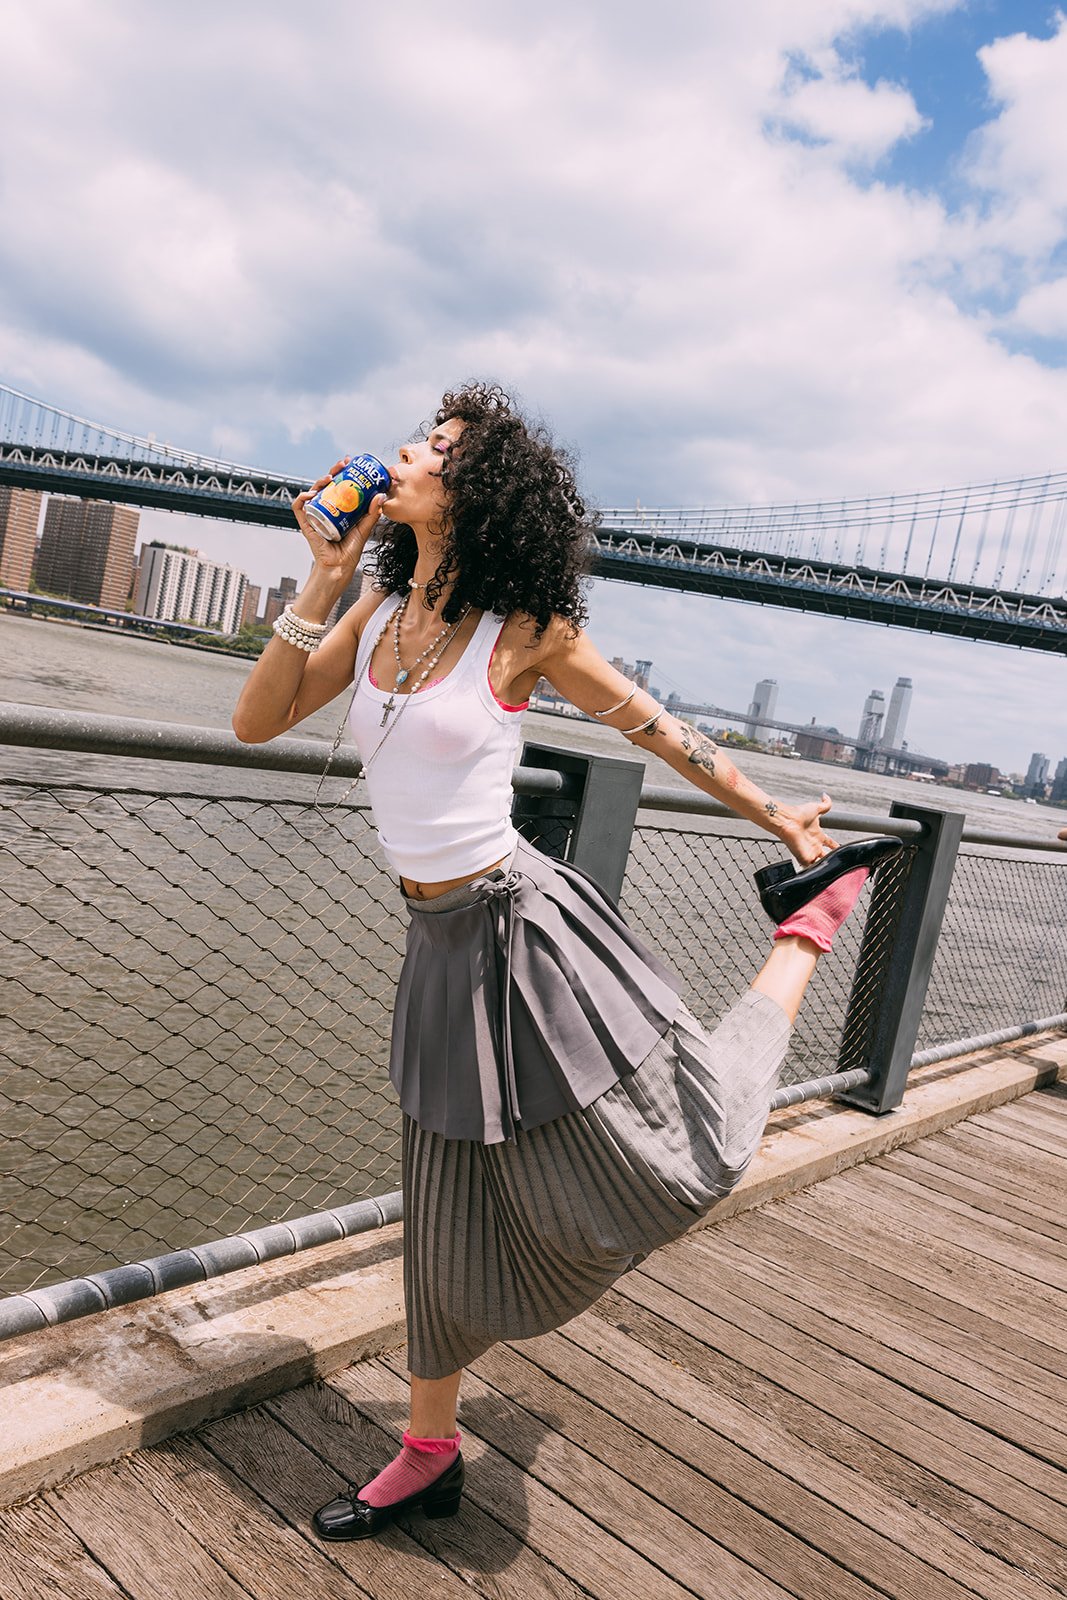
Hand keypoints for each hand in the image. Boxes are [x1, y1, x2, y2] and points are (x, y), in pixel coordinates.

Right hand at [291, 458, 385, 580]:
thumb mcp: (364, 528)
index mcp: (337, 507)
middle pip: (325, 485)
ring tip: (328, 478)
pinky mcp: (306, 524)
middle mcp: (325, 509)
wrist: (340, 566)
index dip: (341, 472)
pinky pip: (298, 508)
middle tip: (341, 465)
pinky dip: (301, 498)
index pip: (337, 485)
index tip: (349, 463)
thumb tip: (381, 495)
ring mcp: (314, 515)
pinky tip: (310, 494)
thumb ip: (372, 513)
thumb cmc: (350, 549)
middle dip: (331, 472)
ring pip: (312, 492)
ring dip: (318, 482)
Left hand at [773, 794, 836, 865]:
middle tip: (841, 865)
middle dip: (832, 860)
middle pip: (826, 856)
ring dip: (826, 867)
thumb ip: (825, 804)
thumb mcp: (816, 808)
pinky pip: (811, 868)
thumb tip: (825, 795)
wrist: (787, 820)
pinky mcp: (804, 857)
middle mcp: (814, 845)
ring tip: (835, 872)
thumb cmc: (798, 813)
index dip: (837, 847)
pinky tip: (824, 875)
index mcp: (818, 835)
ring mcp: (809, 852)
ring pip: (820, 863)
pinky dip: (816, 872)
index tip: (843, 850)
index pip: (831, 844)